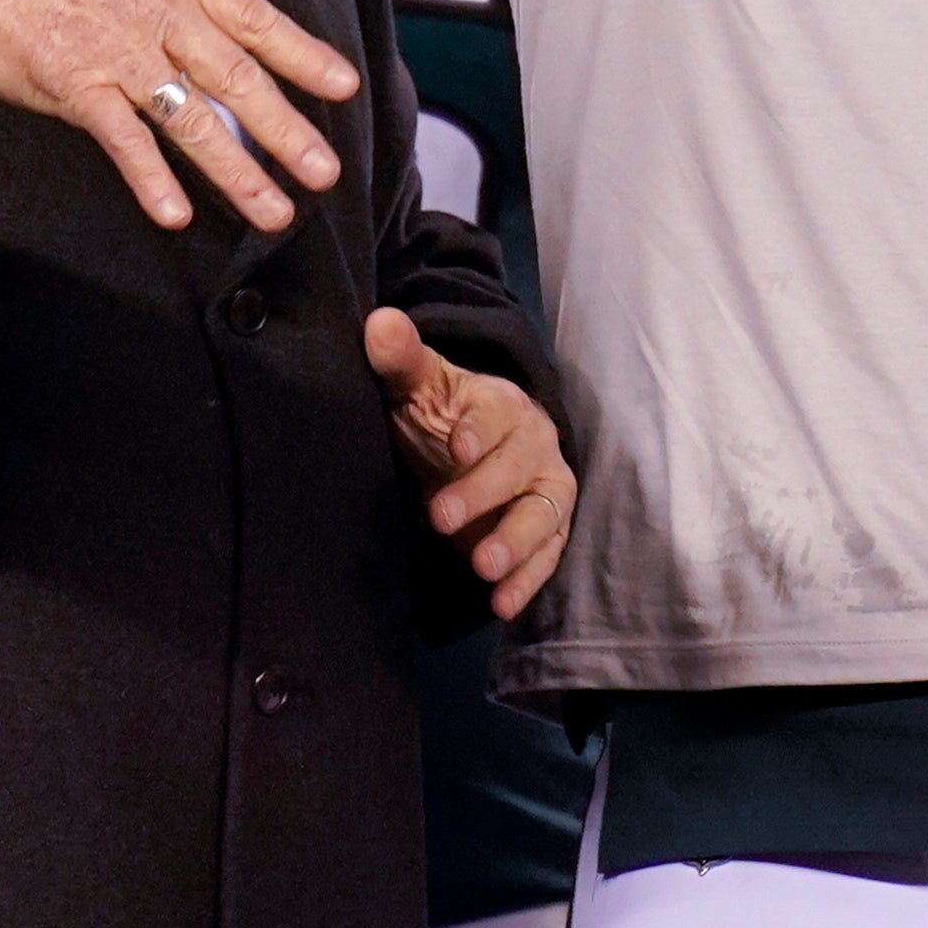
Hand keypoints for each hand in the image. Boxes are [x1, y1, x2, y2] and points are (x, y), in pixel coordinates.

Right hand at [0, 0, 357, 235]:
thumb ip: (189, 2)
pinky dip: (151, 179)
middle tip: (325, 173)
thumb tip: (239, 44)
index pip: (258, 20)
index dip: (305, 56)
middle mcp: (162, 14)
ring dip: (236, 171)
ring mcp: (120, 52)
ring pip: (192, 120)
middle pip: (239, 79)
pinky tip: (177, 214)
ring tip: (273, 211)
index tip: (345, 88)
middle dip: (287, 131)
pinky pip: (124, 140)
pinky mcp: (76, 85)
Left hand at [372, 304, 573, 618]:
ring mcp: (544, 491)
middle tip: (440, 518)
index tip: (455, 446)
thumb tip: (380, 322)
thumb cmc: (441, 415)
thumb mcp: (416, 387)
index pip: (498, 412)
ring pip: (542, 515)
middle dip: (484, 493)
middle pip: (519, 468)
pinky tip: (502, 605)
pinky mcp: (547, 531)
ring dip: (517, 543)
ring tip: (483, 568)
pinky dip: (528, 581)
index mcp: (503, 405)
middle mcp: (534, 446)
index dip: (480, 428)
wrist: (470, 448)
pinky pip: (548, 555)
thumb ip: (401, 359)